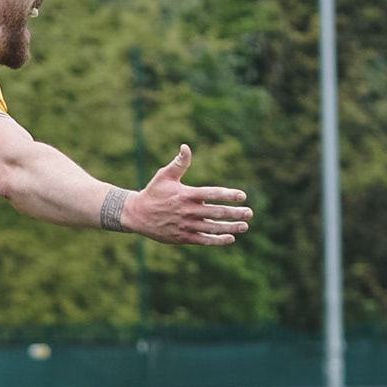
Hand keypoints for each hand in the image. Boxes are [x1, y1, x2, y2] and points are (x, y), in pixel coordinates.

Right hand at [122, 146, 253, 245]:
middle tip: (249, 212)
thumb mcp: (164, 175)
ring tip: (244, 226)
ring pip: (212, 228)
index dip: (228, 194)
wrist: (137, 215)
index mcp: (185, 194)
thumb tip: (186, 147)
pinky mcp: (183, 237)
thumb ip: (179, 163)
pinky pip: (203, 240)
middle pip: (215, 212)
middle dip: (234, 213)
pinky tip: (230, 238)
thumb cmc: (153, 192)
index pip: (212, 193)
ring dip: (230, 227)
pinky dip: (217, 240)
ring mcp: (185, 226)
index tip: (242, 195)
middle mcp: (187, 211)